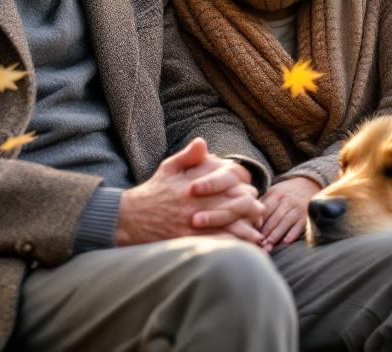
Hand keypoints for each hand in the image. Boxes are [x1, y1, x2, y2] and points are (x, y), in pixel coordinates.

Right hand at [116, 138, 264, 246]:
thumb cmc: (154, 191)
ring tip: (257, 235)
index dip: (245, 189)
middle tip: (259, 213)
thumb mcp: (168, 167)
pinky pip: (218, 242)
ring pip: (231, 224)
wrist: (131, 217)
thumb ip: (188, 156)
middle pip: (237, 203)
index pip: (232, 182)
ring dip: (248, 230)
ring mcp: (195, 220)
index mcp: (196, 181)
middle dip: (252, 209)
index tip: (251, 194)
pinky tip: (243, 250)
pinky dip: (234, 246)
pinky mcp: (191, 238)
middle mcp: (198, 199)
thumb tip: (203, 142)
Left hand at [259, 177, 321, 247]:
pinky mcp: (306, 215)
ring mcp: (297, 208)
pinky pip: (299, 225)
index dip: (259, 222)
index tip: (252, 232)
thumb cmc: (286, 191)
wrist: (309, 184)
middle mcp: (287, 200)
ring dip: (277, 234)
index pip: (265, 209)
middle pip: (275, 217)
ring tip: (269, 244)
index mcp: (276, 194)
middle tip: (259, 242)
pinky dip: (293, 233)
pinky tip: (286, 241)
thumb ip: (264, 202)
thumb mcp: (274, 191)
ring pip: (285, 222)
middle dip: (266, 230)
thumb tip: (250, 217)